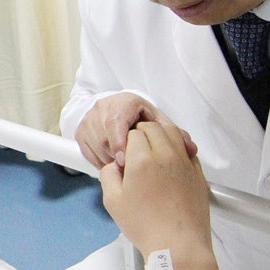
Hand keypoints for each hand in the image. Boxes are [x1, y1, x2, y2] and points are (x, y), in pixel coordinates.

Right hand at [75, 92, 196, 170]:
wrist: (120, 113)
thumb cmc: (142, 122)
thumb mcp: (159, 125)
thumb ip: (176, 136)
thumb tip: (190, 148)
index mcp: (126, 102)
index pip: (116, 121)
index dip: (120, 142)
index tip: (125, 161)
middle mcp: (105, 106)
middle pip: (104, 135)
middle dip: (115, 154)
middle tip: (126, 168)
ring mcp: (89, 118)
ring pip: (94, 144)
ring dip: (108, 160)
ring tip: (122, 167)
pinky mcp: (80, 131)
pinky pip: (87, 151)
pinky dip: (99, 161)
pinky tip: (112, 164)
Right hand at [99, 121, 216, 269]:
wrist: (178, 244)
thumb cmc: (147, 226)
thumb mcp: (113, 201)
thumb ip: (108, 175)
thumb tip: (114, 166)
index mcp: (142, 160)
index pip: (132, 133)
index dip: (125, 142)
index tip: (124, 154)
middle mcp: (166, 156)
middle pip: (153, 127)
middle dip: (141, 134)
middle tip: (135, 150)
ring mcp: (184, 163)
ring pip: (173, 133)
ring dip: (160, 135)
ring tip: (153, 150)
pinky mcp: (197, 172)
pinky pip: (187, 149)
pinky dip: (177, 148)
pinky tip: (169, 162)